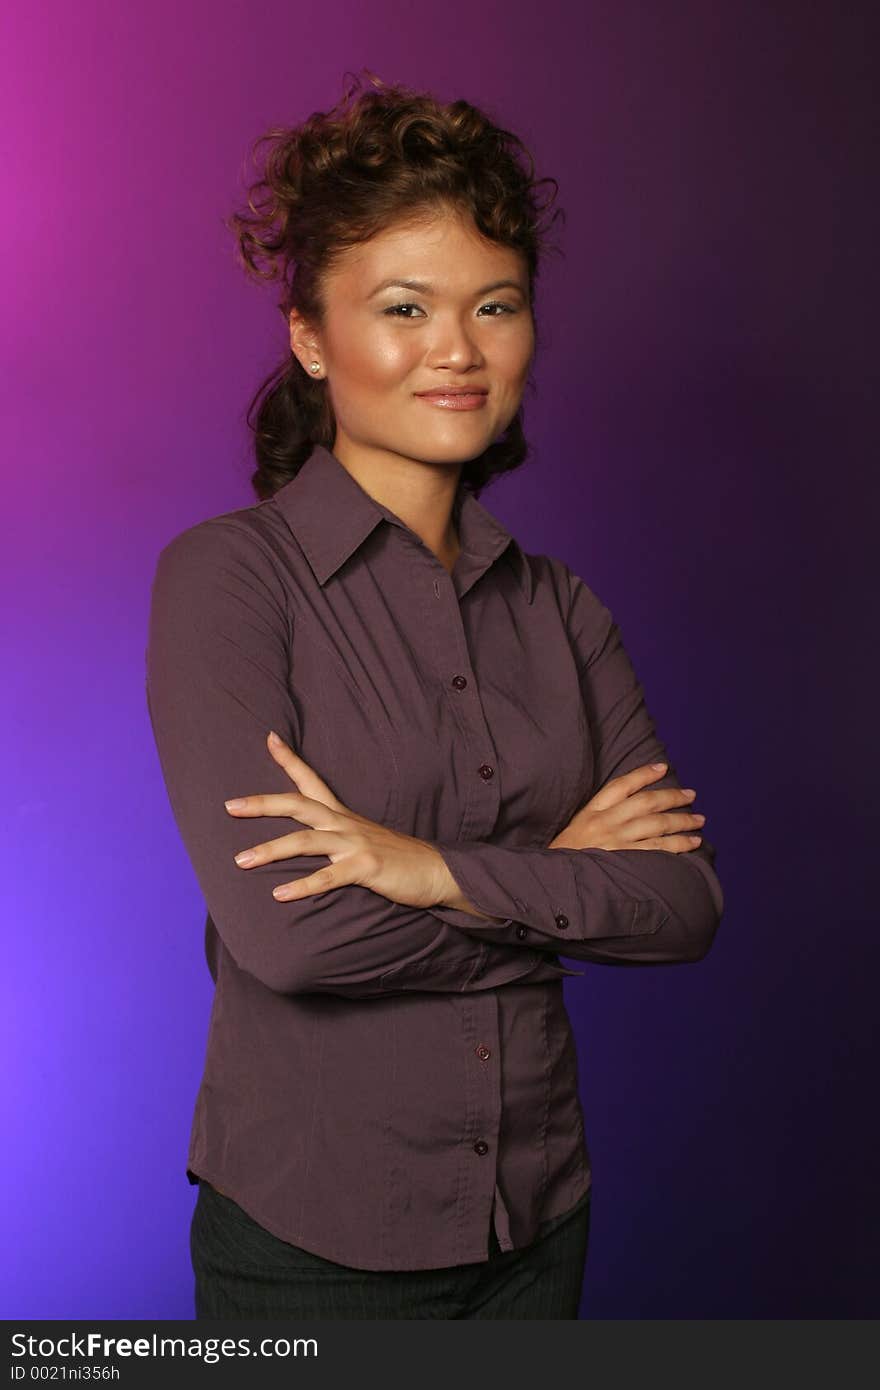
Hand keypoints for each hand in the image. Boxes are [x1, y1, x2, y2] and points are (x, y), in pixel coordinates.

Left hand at [225, 731, 448, 907]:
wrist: (437, 871)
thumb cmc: (398, 858)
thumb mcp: (364, 838)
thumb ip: (336, 837)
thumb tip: (309, 841)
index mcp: (343, 816)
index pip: (311, 781)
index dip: (289, 759)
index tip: (269, 737)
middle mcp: (345, 824)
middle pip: (297, 805)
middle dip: (262, 804)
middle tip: (230, 806)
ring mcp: (355, 845)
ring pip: (305, 842)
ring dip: (270, 850)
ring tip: (242, 861)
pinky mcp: (365, 868)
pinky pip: (328, 877)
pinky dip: (302, 886)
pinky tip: (279, 894)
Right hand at [548, 762, 704, 852]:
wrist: (552, 881)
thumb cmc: (566, 855)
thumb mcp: (577, 828)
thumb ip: (599, 815)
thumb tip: (630, 808)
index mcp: (592, 811)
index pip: (621, 785)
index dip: (643, 774)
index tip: (662, 768)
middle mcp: (605, 822)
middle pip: (646, 802)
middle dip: (672, 796)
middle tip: (691, 795)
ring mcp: (616, 841)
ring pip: (657, 824)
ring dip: (682, 820)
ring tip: (699, 820)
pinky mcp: (624, 860)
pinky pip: (658, 849)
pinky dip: (678, 844)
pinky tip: (693, 842)